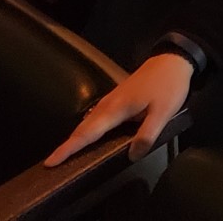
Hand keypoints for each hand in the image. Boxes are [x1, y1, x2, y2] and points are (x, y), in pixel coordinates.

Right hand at [44, 51, 192, 165]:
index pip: (87, 133)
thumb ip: (147, 135)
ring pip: (88, 122)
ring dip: (75, 138)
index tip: (50, 161)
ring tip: (65, 155)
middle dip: (66, 146)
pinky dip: (87, 130)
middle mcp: (109, 103)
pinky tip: (88, 138)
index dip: (68, 148)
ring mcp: (112, 99)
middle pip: (82, 128)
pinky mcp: (117, 98)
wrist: (173, 59)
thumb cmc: (168, 85)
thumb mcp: (164, 113)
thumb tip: (132, 156)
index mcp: (116, 108)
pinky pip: (96, 117)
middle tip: (51, 163)